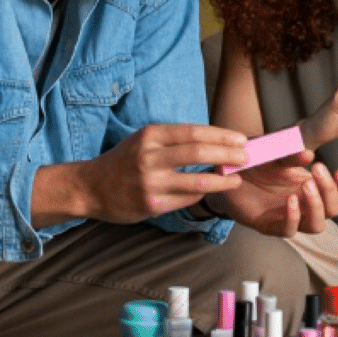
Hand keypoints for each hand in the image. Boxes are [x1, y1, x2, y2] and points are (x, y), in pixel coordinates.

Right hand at [56, 124, 248, 226]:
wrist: (91, 187)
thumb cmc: (124, 160)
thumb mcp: (145, 140)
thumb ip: (175, 140)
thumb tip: (215, 141)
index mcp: (150, 136)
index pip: (194, 132)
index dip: (222, 135)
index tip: (241, 139)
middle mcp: (149, 157)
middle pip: (199, 153)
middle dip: (228, 154)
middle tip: (246, 157)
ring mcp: (150, 183)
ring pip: (197, 181)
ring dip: (222, 180)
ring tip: (236, 179)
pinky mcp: (151, 205)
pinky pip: (186, 200)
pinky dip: (202, 195)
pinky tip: (212, 191)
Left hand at [211, 150, 337, 237]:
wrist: (227, 174)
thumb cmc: (255, 164)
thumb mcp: (276, 154)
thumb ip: (291, 156)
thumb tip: (308, 154)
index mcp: (312, 187)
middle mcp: (304, 205)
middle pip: (333, 210)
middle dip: (330, 191)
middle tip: (319, 170)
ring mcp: (288, 217)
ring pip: (316, 225)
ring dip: (317, 206)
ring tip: (307, 186)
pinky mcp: (268, 225)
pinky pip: (289, 231)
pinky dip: (293, 217)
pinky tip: (290, 201)